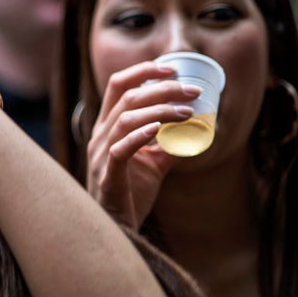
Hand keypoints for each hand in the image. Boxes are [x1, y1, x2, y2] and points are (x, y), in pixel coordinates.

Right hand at [86, 61, 200, 229]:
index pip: (118, 85)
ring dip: (160, 110)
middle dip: (162, 88)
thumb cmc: (132, 193)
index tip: (173, 68)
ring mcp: (101, 155)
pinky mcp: (108, 175)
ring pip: (126, 119)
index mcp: (108, 127)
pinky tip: (159, 130)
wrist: (119, 227)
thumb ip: (168, 143)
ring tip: (187, 112)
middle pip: (127, 96)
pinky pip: (120, 149)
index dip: (144, 71)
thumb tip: (197, 127)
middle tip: (193, 91)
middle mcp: (100, 136)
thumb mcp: (153, 162)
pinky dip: (140, 136)